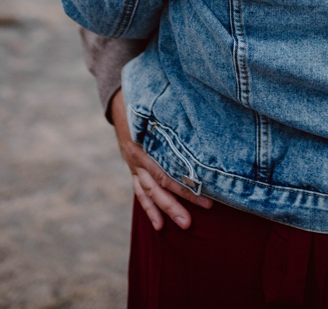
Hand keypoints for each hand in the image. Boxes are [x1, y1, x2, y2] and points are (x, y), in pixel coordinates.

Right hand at [111, 88, 212, 230]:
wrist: (119, 102)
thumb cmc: (145, 104)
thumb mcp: (157, 109)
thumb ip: (175, 121)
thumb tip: (202, 125)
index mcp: (145, 142)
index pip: (166, 168)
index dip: (185, 183)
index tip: (207, 194)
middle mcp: (138, 156)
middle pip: (159, 183)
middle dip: (176, 203)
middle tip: (192, 221)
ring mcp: (134, 165)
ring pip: (150, 191)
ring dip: (165, 209)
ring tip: (184, 224)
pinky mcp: (133, 169)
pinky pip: (140, 192)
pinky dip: (149, 208)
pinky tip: (159, 225)